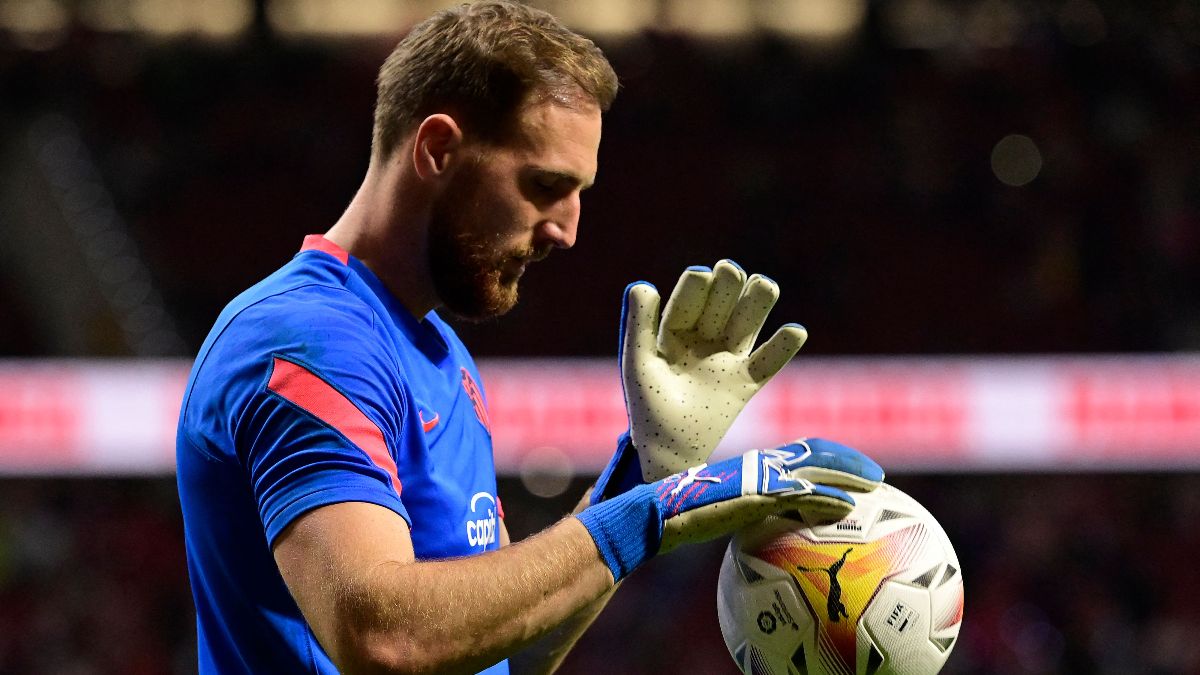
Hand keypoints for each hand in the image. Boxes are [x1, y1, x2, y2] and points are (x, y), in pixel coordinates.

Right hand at [578, 439, 882, 581]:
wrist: (657, 514)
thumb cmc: (679, 516)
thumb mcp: (721, 512)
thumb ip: (745, 512)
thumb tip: (761, 523)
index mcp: (751, 466)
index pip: (798, 452)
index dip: (827, 455)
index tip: (851, 467)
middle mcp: (758, 464)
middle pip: (814, 452)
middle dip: (847, 460)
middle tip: (875, 475)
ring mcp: (758, 478)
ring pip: (814, 469)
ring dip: (849, 476)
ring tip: (876, 486)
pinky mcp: (756, 494)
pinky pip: (800, 495)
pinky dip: (828, 499)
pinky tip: (848, 507)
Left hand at [594, 261, 806, 502]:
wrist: (668, 452)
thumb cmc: (648, 408)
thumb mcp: (638, 364)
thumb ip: (638, 326)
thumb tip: (642, 284)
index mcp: (674, 333)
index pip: (686, 304)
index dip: (695, 289)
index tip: (701, 274)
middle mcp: (703, 341)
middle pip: (721, 307)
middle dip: (728, 288)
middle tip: (731, 270)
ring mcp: (727, 361)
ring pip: (747, 326)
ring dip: (757, 305)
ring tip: (765, 285)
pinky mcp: (746, 384)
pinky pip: (768, 364)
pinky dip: (783, 349)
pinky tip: (796, 330)